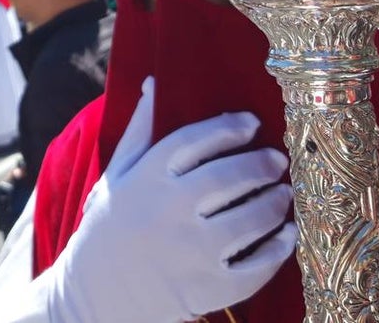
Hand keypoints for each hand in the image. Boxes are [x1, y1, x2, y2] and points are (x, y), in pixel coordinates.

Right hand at [48, 77, 295, 322]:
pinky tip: (285, 235)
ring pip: (249, 220)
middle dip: (261, 165)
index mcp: (145, 179)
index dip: (228, 128)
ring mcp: (189, 253)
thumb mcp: (116, 174)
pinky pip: (255, 267)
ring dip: (275, 203)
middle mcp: (168, 212)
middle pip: (229, 177)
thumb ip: (140, 130)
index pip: (194, 141)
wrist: (93, 297)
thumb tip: (153, 83)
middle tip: (278, 160)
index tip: (251, 122)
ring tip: (284, 193)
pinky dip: (277, 250)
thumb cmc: (107, 228)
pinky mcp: (205, 289)